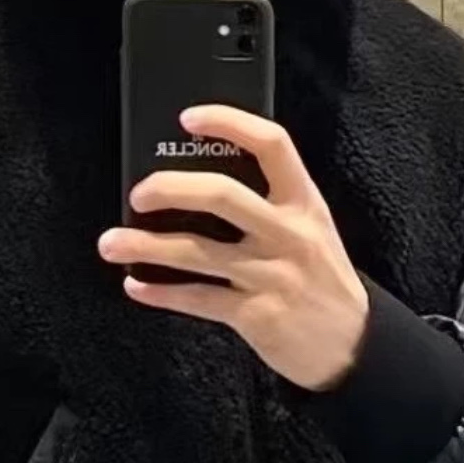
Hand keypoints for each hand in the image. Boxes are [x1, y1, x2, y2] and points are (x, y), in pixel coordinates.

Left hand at [98, 105, 369, 391]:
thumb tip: (199, 179)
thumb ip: (269, 202)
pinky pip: (197, 299)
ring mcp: (271, 275)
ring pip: (197, 252)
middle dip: (170, 188)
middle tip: (138, 194)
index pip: (272, 145)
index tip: (189, 117)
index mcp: (304, 202)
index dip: (230, 123)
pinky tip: (136, 285)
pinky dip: (160, 293)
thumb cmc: (321, 278)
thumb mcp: (311, 228)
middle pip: (223, 195)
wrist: (353, 345)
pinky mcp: (256, 315)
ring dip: (145, 246)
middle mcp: (289, 234)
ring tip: (110, 242)